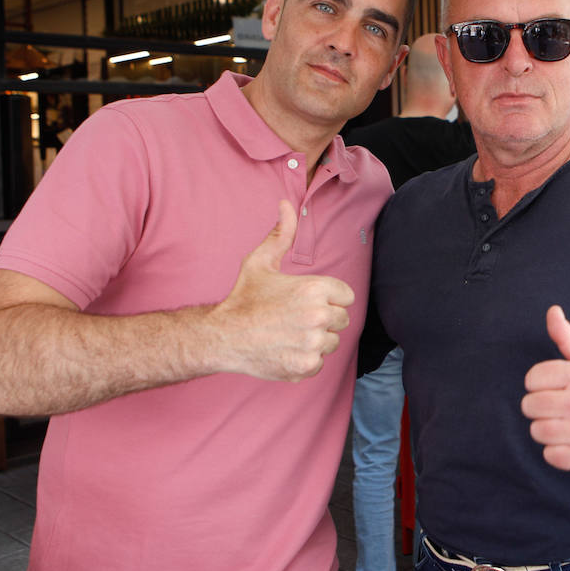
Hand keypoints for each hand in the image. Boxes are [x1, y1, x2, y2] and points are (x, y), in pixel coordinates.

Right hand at [211, 200, 354, 380]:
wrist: (223, 336)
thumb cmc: (244, 298)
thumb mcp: (260, 261)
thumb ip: (281, 234)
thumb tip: (286, 204)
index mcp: (314, 288)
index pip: (346, 296)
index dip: (327, 298)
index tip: (306, 301)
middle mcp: (318, 315)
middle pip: (342, 319)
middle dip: (323, 319)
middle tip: (294, 318)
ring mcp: (313, 343)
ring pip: (332, 342)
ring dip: (315, 340)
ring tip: (289, 333)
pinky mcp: (306, 366)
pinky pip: (320, 362)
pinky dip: (305, 359)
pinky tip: (285, 349)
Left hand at [520, 305, 569, 471]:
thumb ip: (567, 337)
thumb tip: (552, 311)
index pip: (531, 379)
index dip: (542, 385)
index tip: (558, 389)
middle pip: (529, 406)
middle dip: (542, 408)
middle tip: (563, 409)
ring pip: (536, 431)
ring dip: (549, 431)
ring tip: (568, 426)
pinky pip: (548, 455)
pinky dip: (559, 453)